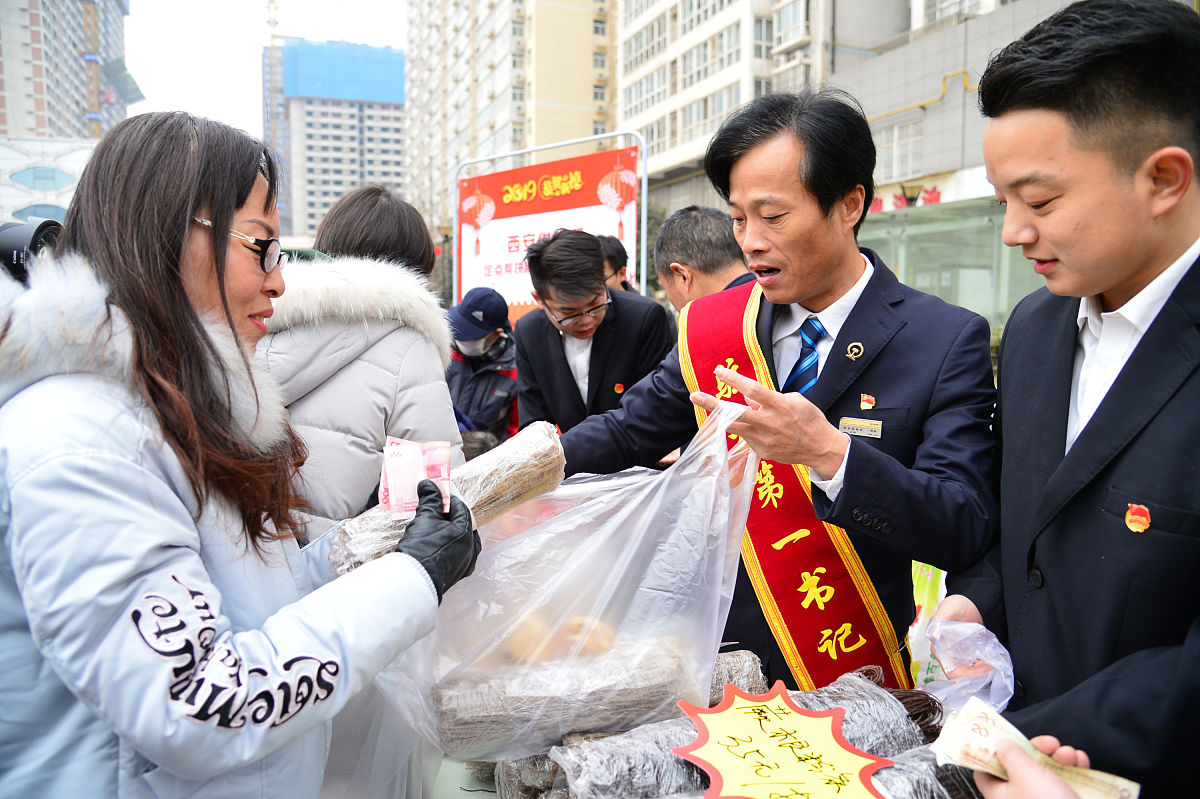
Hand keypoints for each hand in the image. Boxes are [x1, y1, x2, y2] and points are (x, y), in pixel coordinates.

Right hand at [394, 479, 479, 601]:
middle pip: (463, 526)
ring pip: (462, 542)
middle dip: (450, 517)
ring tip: (435, 528)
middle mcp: (470, 549)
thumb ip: (430, 500)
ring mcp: (465, 564)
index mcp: (466, 533)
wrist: (412, 581)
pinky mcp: (457, 575)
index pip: (461, 509)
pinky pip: (457, 556)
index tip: (438, 495)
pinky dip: (449, 547)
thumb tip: (428, 484)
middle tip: (436, 511)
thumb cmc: (421, 547)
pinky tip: (437, 545)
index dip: (448, 500)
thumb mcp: (424, 518)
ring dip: (450, 533)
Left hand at [690, 366, 848, 475]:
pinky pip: (748, 437)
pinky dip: (747, 429)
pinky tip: (759, 429)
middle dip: (712, 404)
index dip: (734, 380)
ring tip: (710, 408)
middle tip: (694, 396)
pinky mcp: (761, 451)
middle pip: (735, 413)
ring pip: (735, 427)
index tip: (718, 371)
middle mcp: (768, 423)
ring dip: (721, 418)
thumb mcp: (794, 400)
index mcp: (779, 406)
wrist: (820, 449)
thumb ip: (769, 398)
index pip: (752, 390)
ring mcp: (763, 440)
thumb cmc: (809, 420)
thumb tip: (749, 397)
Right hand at [931, 594, 993, 677]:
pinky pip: (974, 668)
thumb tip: (932, 635)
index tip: (985, 668)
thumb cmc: (957, 604)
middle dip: (977, 675)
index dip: (968, 674)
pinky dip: (983, 668)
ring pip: (968, 674)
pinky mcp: (966, 655)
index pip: (951, 671)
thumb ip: (939, 620)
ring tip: (994, 665)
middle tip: (993, 667)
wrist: (969, 602)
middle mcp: (947, 655)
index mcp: (939, 648)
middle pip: (961, 676)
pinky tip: (992, 662)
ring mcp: (957, 656)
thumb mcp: (949, 608)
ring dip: (982, 673)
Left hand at [975, 738, 1087, 798]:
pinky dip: (1074, 769)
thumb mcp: (1024, 773)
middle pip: (1020, 767)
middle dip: (1037, 750)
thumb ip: (1010, 755)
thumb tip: (1000, 744)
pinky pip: (1066, 782)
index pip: (985, 773)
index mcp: (1000, 795)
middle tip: (1050, 743)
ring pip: (1047, 772)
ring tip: (1069, 754)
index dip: (992, 754)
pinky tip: (1081, 761)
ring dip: (1059, 757)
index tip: (1005, 738)